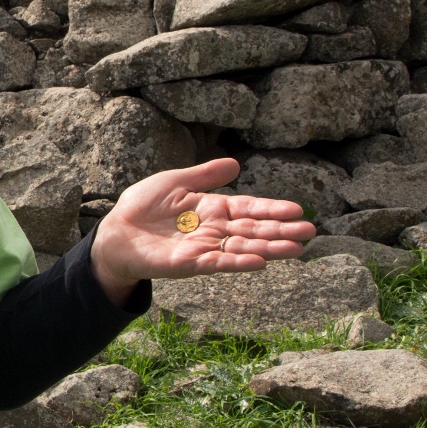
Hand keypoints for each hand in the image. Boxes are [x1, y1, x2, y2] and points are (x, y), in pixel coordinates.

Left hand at [90, 158, 314, 305]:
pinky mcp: (190, 263)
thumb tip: (236, 164)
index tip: (298, 210)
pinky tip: (260, 262)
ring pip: (243, 247)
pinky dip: (239, 262)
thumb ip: (204, 175)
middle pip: (253, 230)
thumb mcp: (174, 182)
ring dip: (270, 248)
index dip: (271, 209)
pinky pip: (219, 262)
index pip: (248, 208)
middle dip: (281, 231)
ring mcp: (204, 247)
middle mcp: (213, 230)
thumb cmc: (142, 206)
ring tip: (297, 249)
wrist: (116, 231)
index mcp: (212, 208)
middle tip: (310, 232)